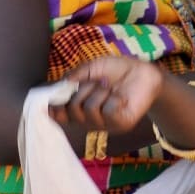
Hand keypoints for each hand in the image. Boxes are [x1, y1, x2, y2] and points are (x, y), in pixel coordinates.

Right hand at [49, 57, 163, 133]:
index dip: (54, 110)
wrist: (143, 72)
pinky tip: (122, 98)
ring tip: (110, 87)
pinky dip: (114, 99)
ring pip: (89, 109)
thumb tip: (61, 85)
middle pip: (72, 111)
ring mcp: (105, 124)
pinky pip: (108, 112)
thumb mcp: (92, 68)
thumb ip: (75, 76)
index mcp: (80, 107)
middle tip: (97, 82)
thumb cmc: (117, 70)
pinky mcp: (121, 124)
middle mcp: (89, 119)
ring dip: (100, 92)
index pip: (60, 116)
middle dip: (82, 91)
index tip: (51, 102)